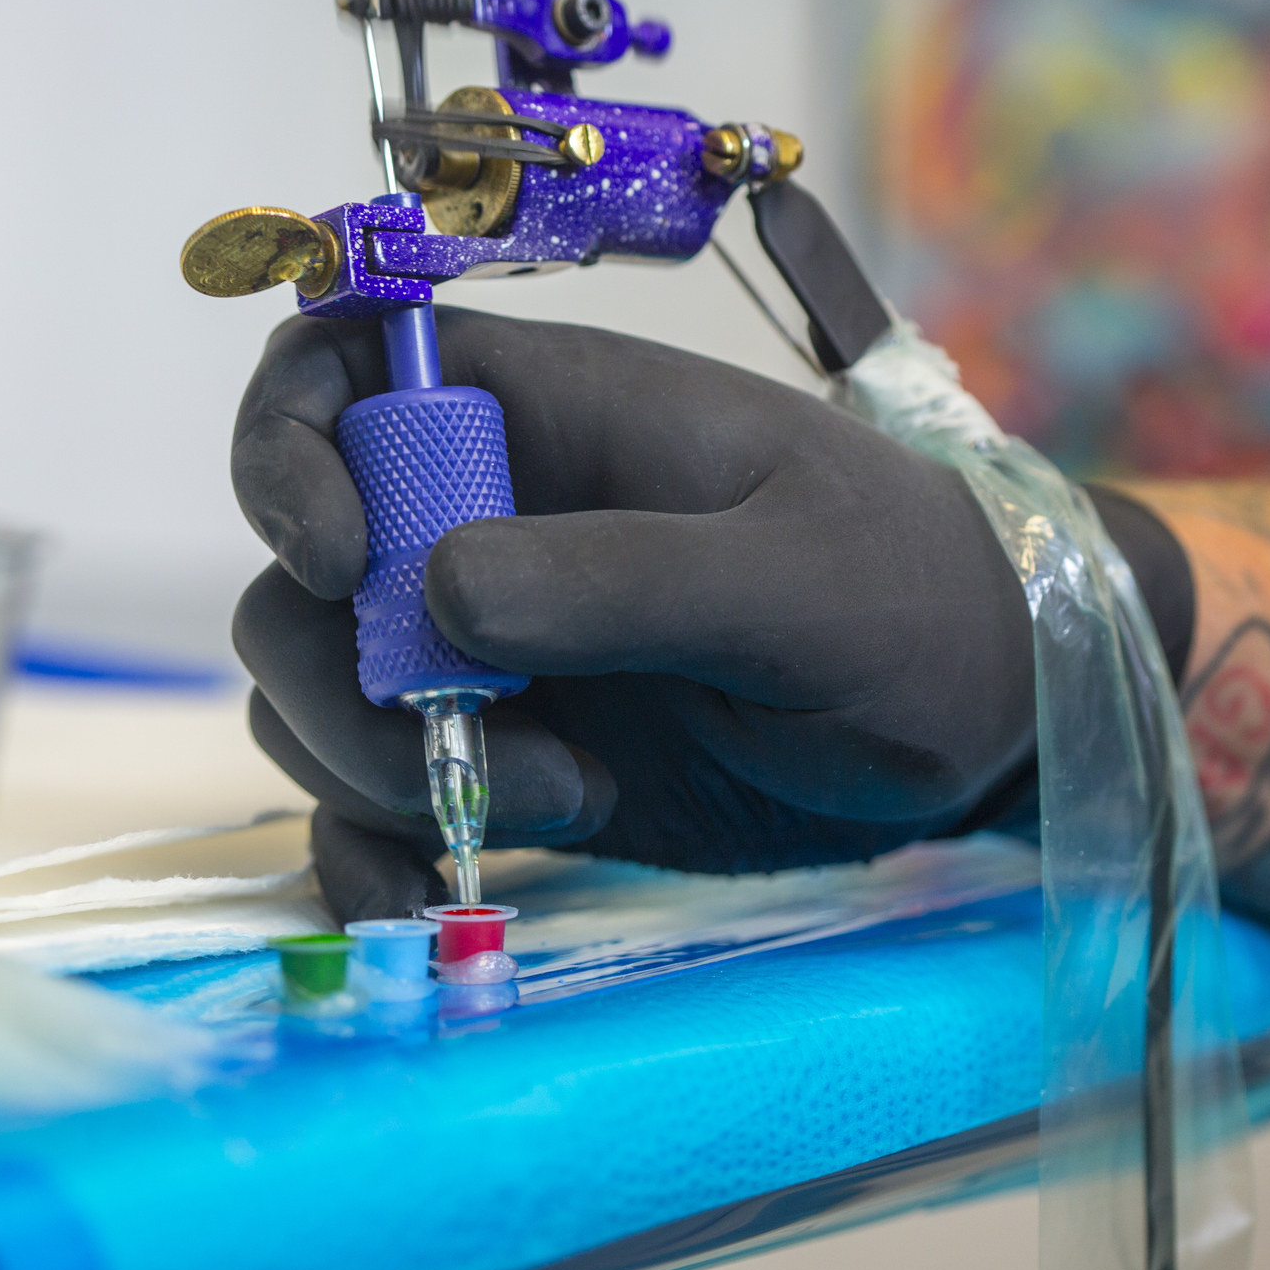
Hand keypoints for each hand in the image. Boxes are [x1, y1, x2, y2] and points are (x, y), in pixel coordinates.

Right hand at [231, 307, 1035, 920]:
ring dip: (383, 772)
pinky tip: (431, 899)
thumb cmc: (917, 600)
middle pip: (302, 574)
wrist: (981, 722)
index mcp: (554, 418)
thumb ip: (630, 575)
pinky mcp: (514, 758)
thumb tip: (437, 591)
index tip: (339, 562)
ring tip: (568, 799)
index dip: (288, 448)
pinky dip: (367, 855)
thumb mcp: (800, 579)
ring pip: (323, 697)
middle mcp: (494, 524)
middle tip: (480, 740)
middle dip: (344, 675)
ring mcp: (496, 650)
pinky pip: (374, 805)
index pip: (343, 371)